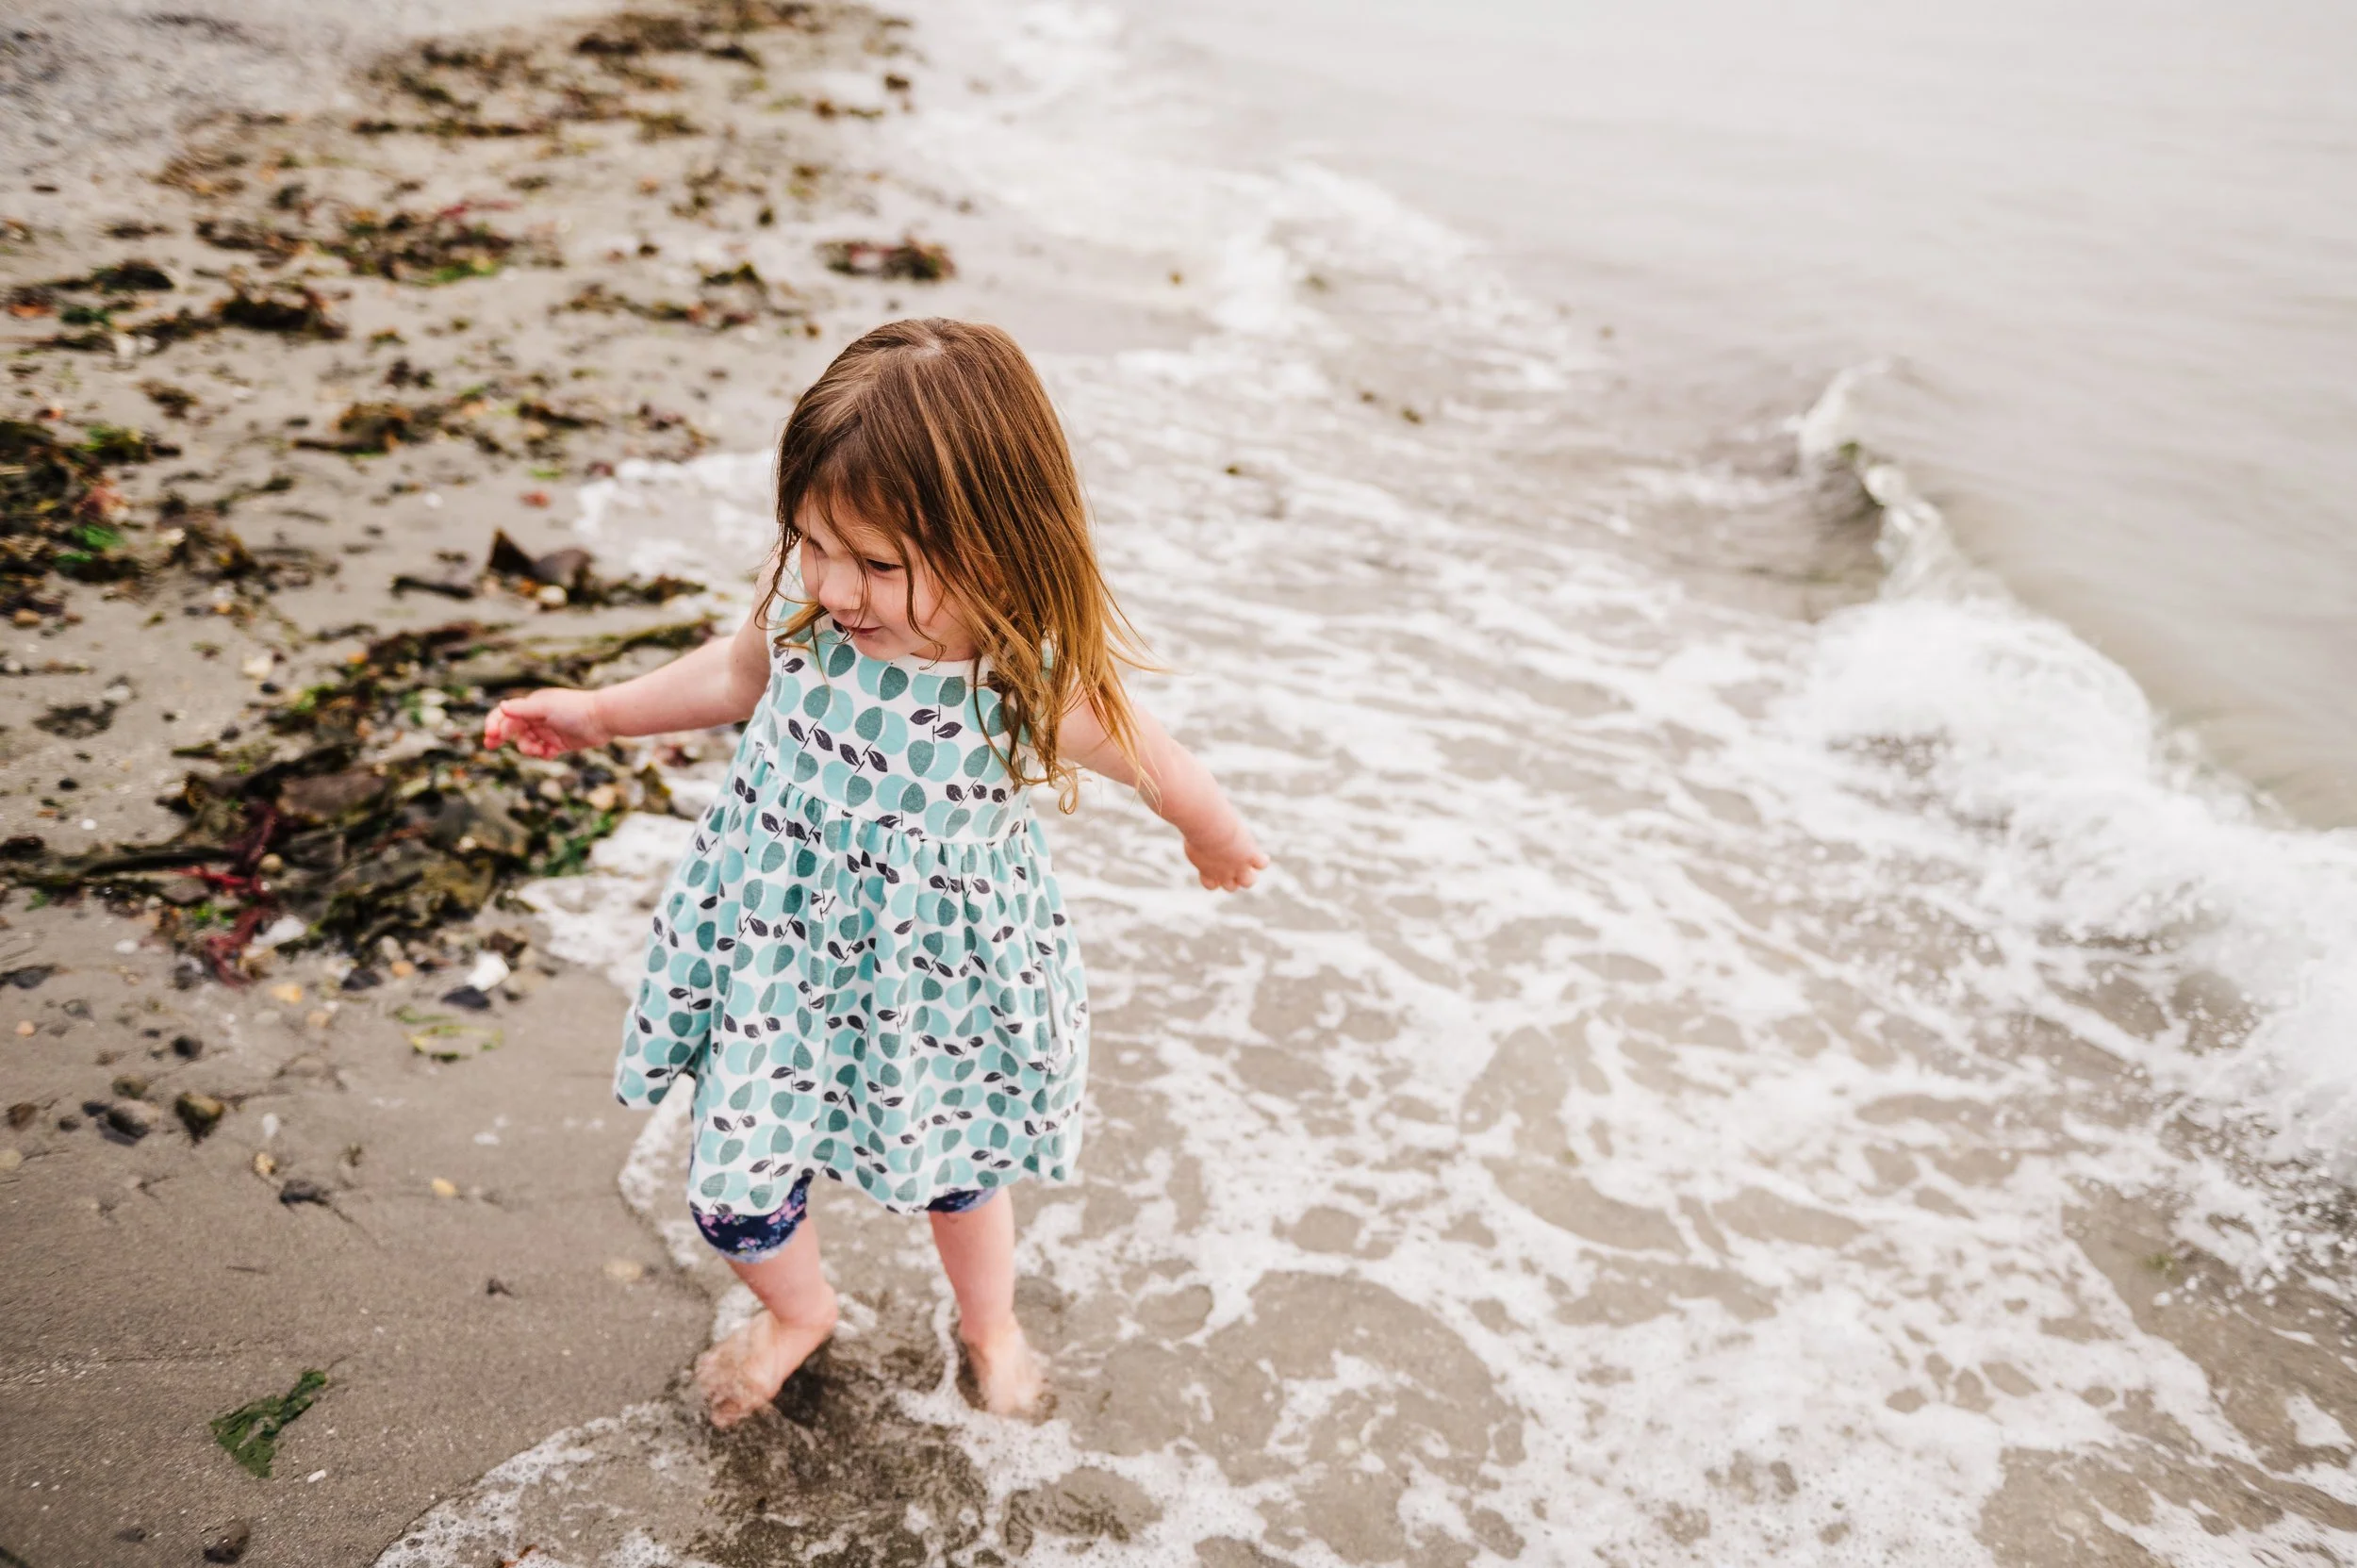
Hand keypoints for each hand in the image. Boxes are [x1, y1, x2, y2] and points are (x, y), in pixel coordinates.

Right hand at [482, 687, 611, 758]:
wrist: (603, 719)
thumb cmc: (574, 708)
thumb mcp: (546, 708)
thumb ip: (523, 709)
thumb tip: (501, 706)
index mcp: (532, 705)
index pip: (506, 714)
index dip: (495, 723)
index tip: (490, 735)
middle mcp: (537, 717)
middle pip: (512, 729)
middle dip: (501, 737)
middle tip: (489, 746)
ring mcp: (547, 731)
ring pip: (526, 743)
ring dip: (528, 748)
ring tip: (539, 750)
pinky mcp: (558, 743)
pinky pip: (542, 752)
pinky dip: (543, 754)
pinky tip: (551, 752)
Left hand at [1184, 820, 1267, 891]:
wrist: (1210, 828)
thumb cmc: (1196, 828)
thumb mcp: (1191, 835)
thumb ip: (1193, 839)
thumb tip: (1190, 832)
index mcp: (1206, 870)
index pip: (1211, 885)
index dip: (1214, 877)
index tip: (1213, 862)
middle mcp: (1223, 873)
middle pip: (1231, 887)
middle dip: (1232, 876)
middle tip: (1229, 857)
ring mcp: (1239, 866)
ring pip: (1249, 882)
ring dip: (1249, 873)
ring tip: (1246, 857)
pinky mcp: (1251, 856)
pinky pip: (1262, 864)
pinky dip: (1262, 859)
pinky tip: (1257, 851)